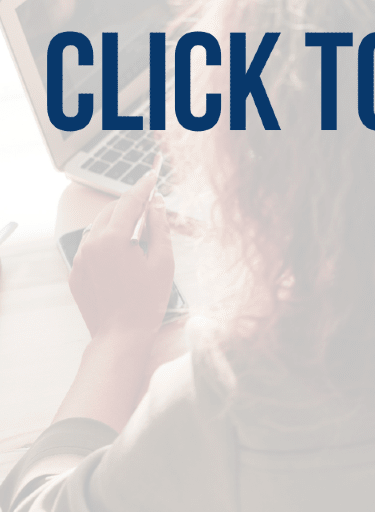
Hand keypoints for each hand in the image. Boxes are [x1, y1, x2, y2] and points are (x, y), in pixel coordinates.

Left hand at [69, 169, 173, 339]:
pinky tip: (123, 253)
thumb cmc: (147, 301)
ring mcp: (80, 259)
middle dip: (130, 204)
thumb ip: (159, 227)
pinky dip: (107, 241)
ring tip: (138, 232)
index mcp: (113, 239)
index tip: (152, 175)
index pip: (129, 202)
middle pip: (111, 211)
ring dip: (117, 222)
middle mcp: (90, 245)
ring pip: (98, 227)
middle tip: (151, 205)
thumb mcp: (163, 260)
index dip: (143, 187)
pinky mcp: (76, 273)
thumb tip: (156, 203)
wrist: (120, 336)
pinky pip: (91, 247)